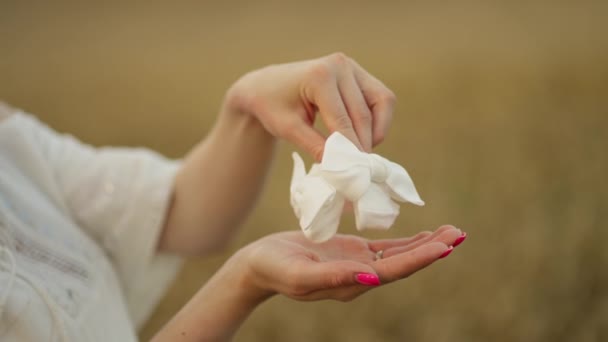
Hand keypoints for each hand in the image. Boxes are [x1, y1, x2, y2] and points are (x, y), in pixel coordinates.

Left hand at [223, 53, 395, 159]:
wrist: (267, 86)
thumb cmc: (273, 107)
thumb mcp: (288, 129)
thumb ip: (314, 146)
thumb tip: (340, 167)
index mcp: (319, 76)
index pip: (342, 120)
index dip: (350, 148)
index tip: (354, 172)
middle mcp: (340, 65)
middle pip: (362, 114)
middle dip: (363, 144)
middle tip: (361, 170)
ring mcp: (352, 67)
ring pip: (382, 102)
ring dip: (375, 130)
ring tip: (362, 151)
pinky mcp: (359, 73)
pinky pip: (381, 98)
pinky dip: (377, 120)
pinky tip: (364, 137)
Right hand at [239, 225, 465, 301]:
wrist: (260, 264)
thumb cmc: (275, 268)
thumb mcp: (300, 274)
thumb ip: (334, 277)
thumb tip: (371, 278)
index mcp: (351, 283)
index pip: (393, 271)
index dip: (420, 258)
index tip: (445, 246)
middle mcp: (361, 277)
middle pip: (404, 263)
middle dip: (433, 249)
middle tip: (460, 234)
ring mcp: (358, 265)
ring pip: (400, 255)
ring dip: (426, 244)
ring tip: (452, 232)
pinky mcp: (353, 253)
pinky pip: (386, 247)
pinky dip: (408, 241)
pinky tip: (425, 235)